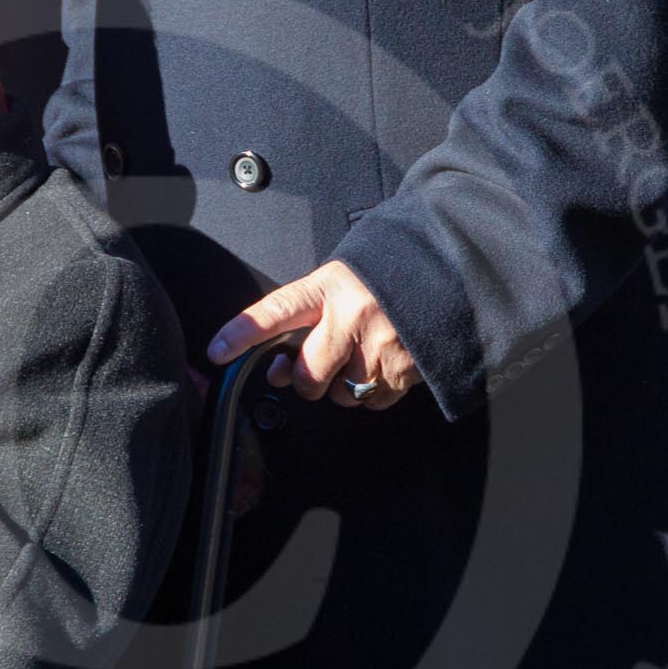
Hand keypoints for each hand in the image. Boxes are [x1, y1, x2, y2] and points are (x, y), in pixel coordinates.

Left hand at [206, 260, 420, 409]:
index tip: (216, 351)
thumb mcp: (344, 279)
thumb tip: (280, 370)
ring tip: (363, 356)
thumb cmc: (390, 275)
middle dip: (308, 381)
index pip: (276, 311)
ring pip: (342, 394)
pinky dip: (376, 392)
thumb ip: (311, 316)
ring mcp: (382, 344)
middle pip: (307, 377)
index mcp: (331, 286)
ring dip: (346, 387)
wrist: (451, 267)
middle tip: (321, 366)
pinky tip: (386, 365)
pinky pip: (374, 401)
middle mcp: (353, 316)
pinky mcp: (407, 368)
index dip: (243, 333)